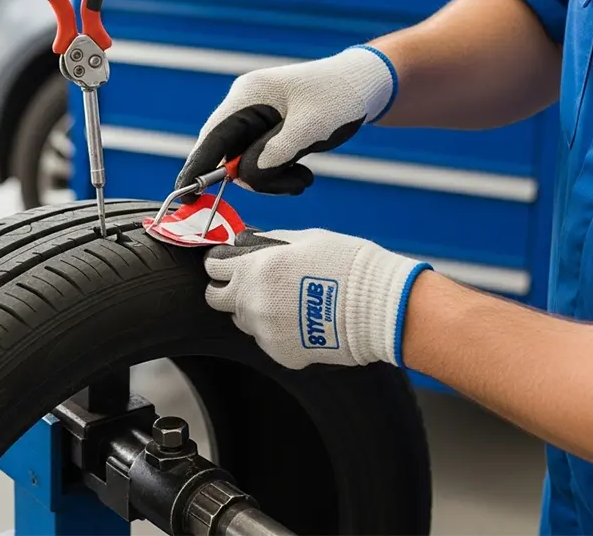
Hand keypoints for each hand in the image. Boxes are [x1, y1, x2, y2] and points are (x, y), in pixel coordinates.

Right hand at [175, 46, 395, 199]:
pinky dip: (278, 175)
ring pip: (245, 165)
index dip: (196, 170)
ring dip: (272, 180)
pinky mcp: (267, 133)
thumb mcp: (310, 128)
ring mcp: (255, 120)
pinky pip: (259, 164)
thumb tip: (243, 176)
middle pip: (227, 156)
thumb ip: (275, 153)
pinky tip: (303, 172)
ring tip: (304, 177)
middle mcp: (245, 107)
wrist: (364, 86)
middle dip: (255, 178)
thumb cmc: (340, 98)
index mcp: (248, 96)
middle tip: (292, 184)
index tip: (186, 198)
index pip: (212, 138)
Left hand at [204, 228, 429, 368]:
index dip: (220, 264)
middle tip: (251, 285)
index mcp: (255, 269)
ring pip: (243, 321)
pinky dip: (277, 331)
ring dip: (255, 311)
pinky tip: (301, 320)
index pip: (213, 269)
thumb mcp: (305, 238)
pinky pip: (267, 340)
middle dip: (228, 290)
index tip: (227, 264)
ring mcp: (265, 332)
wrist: (379, 306)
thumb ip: (269, 242)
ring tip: (287, 302)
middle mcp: (253, 302)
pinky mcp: (281, 353)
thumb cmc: (348, 266)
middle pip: (218, 299)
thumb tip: (248, 243)